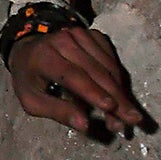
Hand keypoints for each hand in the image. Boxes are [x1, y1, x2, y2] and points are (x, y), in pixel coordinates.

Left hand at [9, 26, 146, 136]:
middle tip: (132, 119)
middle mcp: (63, 40)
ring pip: (109, 66)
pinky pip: (112, 59)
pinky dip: (118, 80)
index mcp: (43, 56)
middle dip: (116, 98)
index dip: (92, 91)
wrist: (28, 50)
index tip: (111, 108)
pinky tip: (120, 97)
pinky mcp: (93, 34)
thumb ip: (56, 111)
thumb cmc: (30, 79)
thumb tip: (84, 125)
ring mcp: (80, 34)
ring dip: (121, 92)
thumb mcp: (32, 100)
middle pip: (96, 71)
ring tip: (128, 115)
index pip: (72, 74)